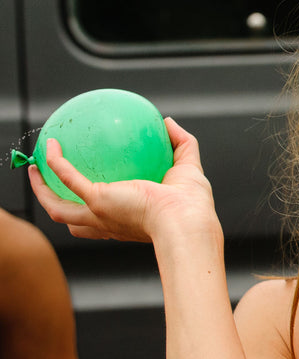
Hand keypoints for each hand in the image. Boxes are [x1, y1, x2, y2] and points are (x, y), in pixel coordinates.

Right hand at [28, 118, 219, 242]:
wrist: (186, 220)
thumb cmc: (192, 205)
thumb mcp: (188, 168)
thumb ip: (181, 143)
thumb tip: (168, 122)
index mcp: (132, 221)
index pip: (109, 222)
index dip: (98, 212)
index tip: (98, 196)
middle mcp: (112, 223)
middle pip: (78, 224)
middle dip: (63, 209)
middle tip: (54, 190)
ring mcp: (100, 214)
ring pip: (59, 209)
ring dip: (42, 192)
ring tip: (35, 172)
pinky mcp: (96, 201)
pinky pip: (66, 177)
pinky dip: (55, 162)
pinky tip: (50, 146)